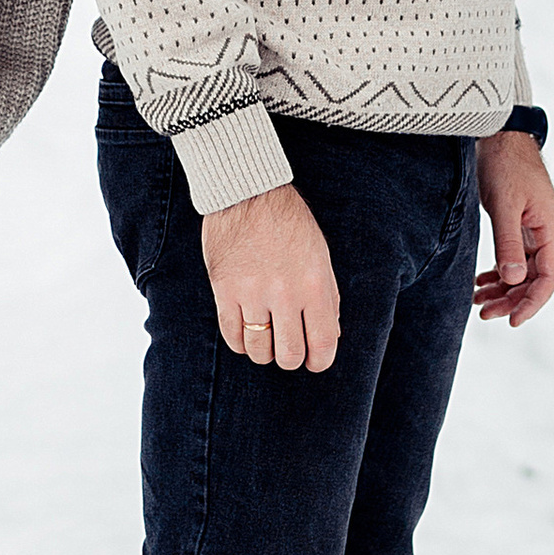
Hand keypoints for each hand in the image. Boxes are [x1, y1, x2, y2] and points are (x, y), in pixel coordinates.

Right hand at [201, 183, 339, 374]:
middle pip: (289, 354)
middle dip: (291, 358)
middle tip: (289, 350)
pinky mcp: (224, 291)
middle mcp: (284, 293)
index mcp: (314, 284)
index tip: (315, 362)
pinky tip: (246, 333)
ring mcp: (252, 294)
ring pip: (258, 350)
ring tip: (267, 340)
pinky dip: (241, 342)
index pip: (323, 343)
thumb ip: (327, 297)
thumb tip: (329, 335)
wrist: (248, 193)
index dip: (320, 361)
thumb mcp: (320, 255)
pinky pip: (232, 336)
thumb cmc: (289, 223)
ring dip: (265, 353)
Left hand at [473, 130, 553, 327]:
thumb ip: (507, 243)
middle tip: (485, 314)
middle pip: (535, 278)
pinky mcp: (517, 223)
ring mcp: (532, 228)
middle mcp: (546, 231)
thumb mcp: (504, 204)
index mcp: (551, 227)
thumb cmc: (504, 163)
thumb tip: (512, 280)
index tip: (513, 320)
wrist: (497, 133)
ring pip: (522, 270)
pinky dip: (498, 272)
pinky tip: (480, 282)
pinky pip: (512, 257)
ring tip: (478, 302)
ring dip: (503, 288)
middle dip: (512, 299)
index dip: (533, 302)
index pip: (550, 276)